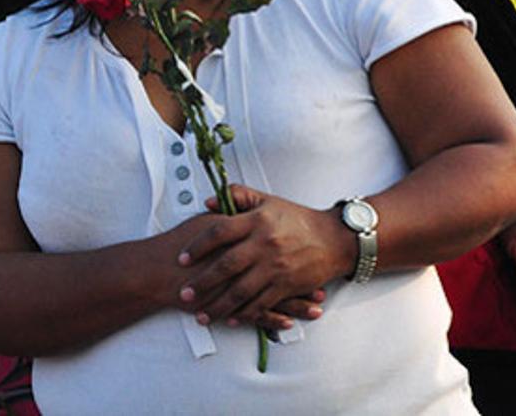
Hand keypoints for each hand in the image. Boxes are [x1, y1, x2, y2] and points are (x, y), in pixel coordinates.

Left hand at [174, 185, 348, 325]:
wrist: (334, 239)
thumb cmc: (297, 219)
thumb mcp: (267, 200)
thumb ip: (237, 196)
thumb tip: (207, 201)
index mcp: (256, 221)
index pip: (219, 233)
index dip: (197, 246)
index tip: (181, 259)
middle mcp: (264, 245)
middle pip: (226, 266)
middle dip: (202, 282)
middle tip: (183, 292)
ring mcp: (276, 267)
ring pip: (241, 291)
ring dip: (218, 305)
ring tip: (201, 314)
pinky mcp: (287, 286)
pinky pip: (262, 303)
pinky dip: (244, 314)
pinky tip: (230, 319)